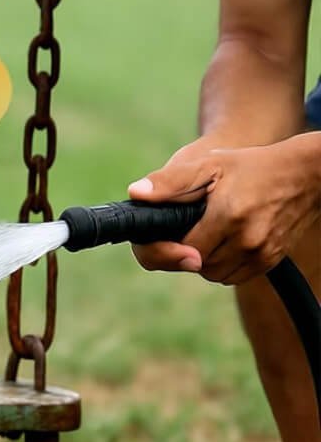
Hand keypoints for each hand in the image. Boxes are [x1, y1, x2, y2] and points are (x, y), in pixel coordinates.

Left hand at [128, 135, 319, 284]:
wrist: (304, 175)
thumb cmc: (250, 166)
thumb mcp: (208, 164)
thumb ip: (170, 182)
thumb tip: (136, 194)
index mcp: (228, 216)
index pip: (183, 250)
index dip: (166, 246)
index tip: (163, 236)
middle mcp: (248, 240)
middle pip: (197, 266)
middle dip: (183, 251)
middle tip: (184, 228)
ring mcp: (262, 254)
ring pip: (214, 275)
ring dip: (202, 260)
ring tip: (203, 233)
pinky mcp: (271, 261)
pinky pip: (234, 276)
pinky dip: (222, 264)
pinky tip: (220, 241)